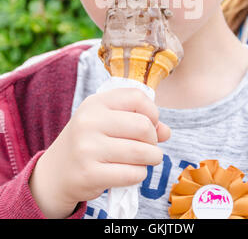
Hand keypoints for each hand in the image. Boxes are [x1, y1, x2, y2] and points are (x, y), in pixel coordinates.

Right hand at [29, 88, 170, 217]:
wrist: (56, 172)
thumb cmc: (89, 142)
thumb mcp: (108, 122)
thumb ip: (138, 120)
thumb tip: (166, 131)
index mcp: (95, 102)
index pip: (137, 97)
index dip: (152, 111)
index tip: (151, 123)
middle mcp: (89, 121)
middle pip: (143, 126)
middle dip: (153, 139)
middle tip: (149, 146)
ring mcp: (87, 148)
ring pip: (141, 152)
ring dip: (152, 158)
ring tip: (146, 160)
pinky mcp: (89, 174)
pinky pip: (132, 174)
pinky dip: (140, 174)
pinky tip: (132, 172)